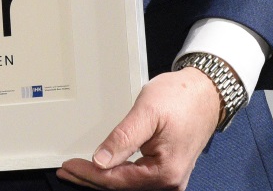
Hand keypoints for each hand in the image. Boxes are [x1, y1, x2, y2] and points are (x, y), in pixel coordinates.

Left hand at [58, 68, 220, 189]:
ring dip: (103, 178)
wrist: (206, 91)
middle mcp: (170, 180)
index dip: (89, 174)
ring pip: (128, 183)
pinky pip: (138, 177)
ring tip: (79, 171)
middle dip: (92, 179)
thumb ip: (122, 138)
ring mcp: (170, 176)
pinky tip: (104, 169)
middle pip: (122, 186)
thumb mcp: (146, 113)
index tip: (69, 166)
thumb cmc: (182, 98)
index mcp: (165, 172)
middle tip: (67, 171)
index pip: (117, 180)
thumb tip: (100, 161)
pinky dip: (118, 174)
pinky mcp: (168, 168)